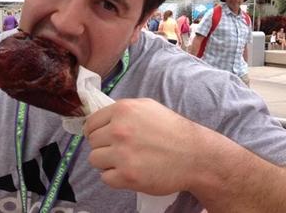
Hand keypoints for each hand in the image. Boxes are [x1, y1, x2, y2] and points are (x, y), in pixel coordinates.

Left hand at [83, 98, 204, 195]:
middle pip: (92, 142)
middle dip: (103, 146)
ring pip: (94, 160)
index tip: (102, 138)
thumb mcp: (147, 107)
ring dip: (107, 162)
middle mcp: (119, 130)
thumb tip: (99, 119)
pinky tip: (129, 171)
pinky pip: (105, 178)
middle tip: (120, 150)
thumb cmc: (172, 130)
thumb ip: (122, 111)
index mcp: (122, 110)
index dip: (95, 131)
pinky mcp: (127, 176)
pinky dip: (115, 178)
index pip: (90, 123)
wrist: (195, 155)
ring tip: (125, 161)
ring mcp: (122, 154)